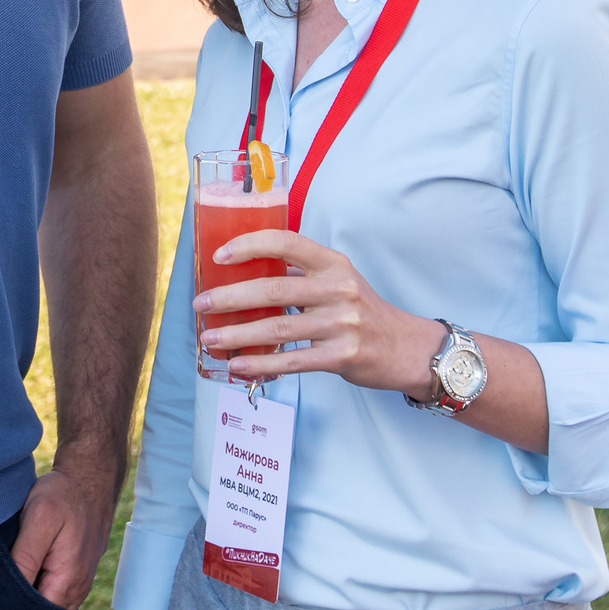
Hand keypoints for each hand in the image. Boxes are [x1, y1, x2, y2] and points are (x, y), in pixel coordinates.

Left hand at [6, 452, 121, 609]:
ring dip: (23, 596)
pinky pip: (51, 591)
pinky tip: (19, 571)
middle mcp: (76, 591)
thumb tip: (5, 593)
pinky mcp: (75, 574)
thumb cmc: (63, 495)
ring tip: (1, 580)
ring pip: (44, 604)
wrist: (91, 478)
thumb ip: (24, 558)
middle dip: (13, 608)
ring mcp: (78, 584)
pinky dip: (34, 585)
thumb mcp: (38, 519)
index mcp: (67, 583)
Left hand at [196, 229, 439, 396]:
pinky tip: (239, 366)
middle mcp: (338, 289)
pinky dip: (261, 365)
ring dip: (236, 335)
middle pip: (272, 290)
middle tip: (201, 304)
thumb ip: (301, 275)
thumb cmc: (363, 312)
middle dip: (229, 297)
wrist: (407, 348)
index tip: (219, 256)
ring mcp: (341, 323)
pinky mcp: (342, 356)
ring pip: (277, 329)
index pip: (286, 242)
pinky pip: (292, 361)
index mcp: (333, 263)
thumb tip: (246, 275)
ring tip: (209, 339)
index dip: (250, 245)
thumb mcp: (340, 281)